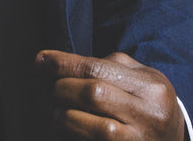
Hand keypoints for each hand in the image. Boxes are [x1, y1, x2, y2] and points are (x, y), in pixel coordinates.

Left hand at [38, 50, 184, 140]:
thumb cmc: (150, 106)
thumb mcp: (144, 80)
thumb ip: (113, 66)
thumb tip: (67, 63)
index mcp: (151, 84)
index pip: (99, 68)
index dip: (65, 63)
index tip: (41, 60)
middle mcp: (149, 111)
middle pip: (94, 92)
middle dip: (62, 88)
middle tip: (50, 88)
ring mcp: (141, 137)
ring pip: (94, 122)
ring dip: (65, 114)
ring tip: (56, 110)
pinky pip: (96, 140)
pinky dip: (75, 130)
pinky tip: (66, 124)